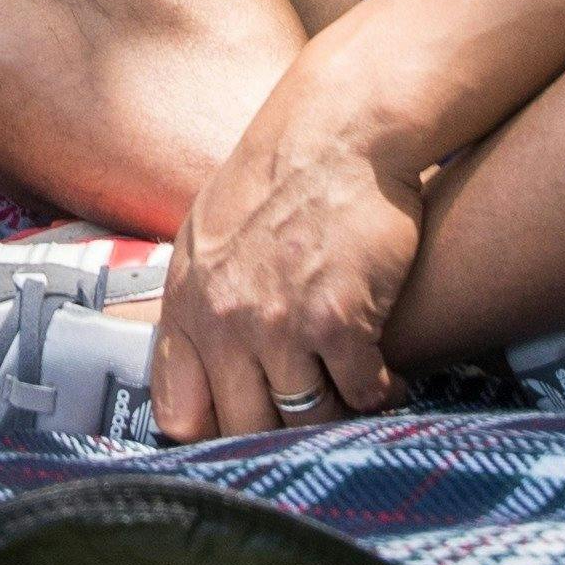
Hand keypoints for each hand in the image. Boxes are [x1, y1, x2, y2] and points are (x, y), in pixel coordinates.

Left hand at [155, 43, 430, 440]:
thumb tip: (196, 364)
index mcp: (188, 304)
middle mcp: (226, 322)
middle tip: (307, 421)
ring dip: (333, 415)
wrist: (342, 133)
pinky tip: (385, 377)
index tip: (245, 427)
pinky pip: (360, 393)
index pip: (179, 412)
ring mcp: (283, 326)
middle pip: (246, 427)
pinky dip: (378, 392)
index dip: (214, 431)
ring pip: (305, 419)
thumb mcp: (208, 235)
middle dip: (280, 432)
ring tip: (348, 400)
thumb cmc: (280, 178)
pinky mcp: (341, 321)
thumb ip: (200, 303)